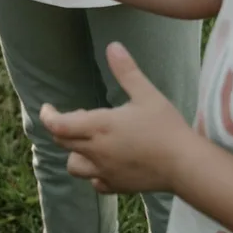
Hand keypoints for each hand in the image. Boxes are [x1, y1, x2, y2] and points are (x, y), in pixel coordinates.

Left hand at [40, 43, 194, 194]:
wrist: (185, 164)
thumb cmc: (166, 127)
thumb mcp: (147, 94)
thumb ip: (127, 71)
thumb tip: (113, 46)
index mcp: (99, 127)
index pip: (57, 125)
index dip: (47, 116)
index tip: (47, 108)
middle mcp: (95, 151)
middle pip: (62, 142)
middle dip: (63, 128)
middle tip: (81, 116)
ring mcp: (104, 171)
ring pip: (73, 166)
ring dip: (75, 153)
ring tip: (90, 142)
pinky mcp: (116, 186)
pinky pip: (95, 183)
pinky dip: (95, 173)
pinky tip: (107, 164)